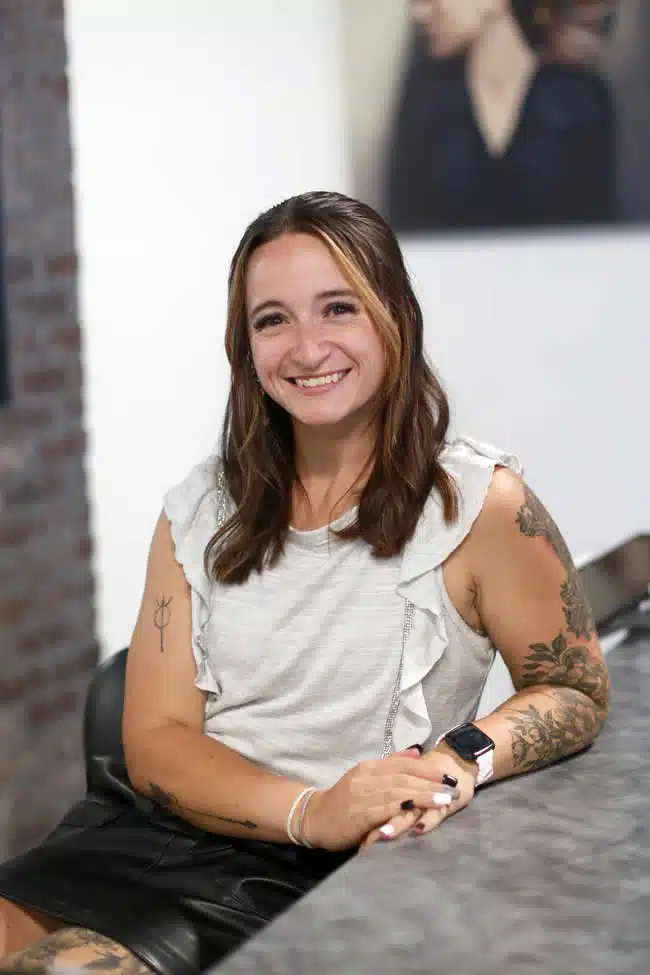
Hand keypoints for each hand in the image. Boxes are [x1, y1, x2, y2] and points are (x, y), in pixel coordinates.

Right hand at [303, 748, 461, 851]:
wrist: (315, 818)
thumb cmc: (344, 800)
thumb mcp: (365, 777)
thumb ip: (390, 764)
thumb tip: (416, 752)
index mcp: (369, 767)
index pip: (403, 764)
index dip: (427, 769)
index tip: (448, 774)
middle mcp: (365, 778)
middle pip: (403, 777)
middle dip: (431, 782)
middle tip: (454, 787)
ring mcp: (361, 795)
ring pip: (398, 792)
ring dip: (424, 795)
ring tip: (445, 800)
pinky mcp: (358, 815)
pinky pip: (384, 810)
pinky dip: (402, 809)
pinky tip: (418, 810)